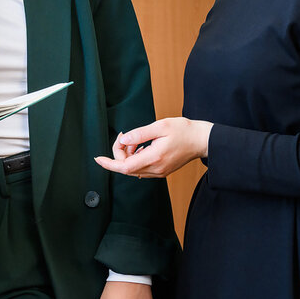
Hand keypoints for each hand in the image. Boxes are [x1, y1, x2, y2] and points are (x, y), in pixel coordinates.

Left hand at [93, 117, 212, 178]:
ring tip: (136, 139)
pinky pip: (141, 168)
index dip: (109, 163)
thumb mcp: (161, 126)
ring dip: (128, 154)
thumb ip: (140, 133)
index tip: (98, 159)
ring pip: (133, 169)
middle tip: (126, 136)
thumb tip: (124, 139)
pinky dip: (135, 157)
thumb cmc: (184, 131)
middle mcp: (156, 169)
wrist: (202, 140)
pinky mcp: (161, 171)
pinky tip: (141, 146)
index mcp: (154, 158)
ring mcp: (159, 172)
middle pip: (126, 167)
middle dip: (120, 152)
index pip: (125, 167)